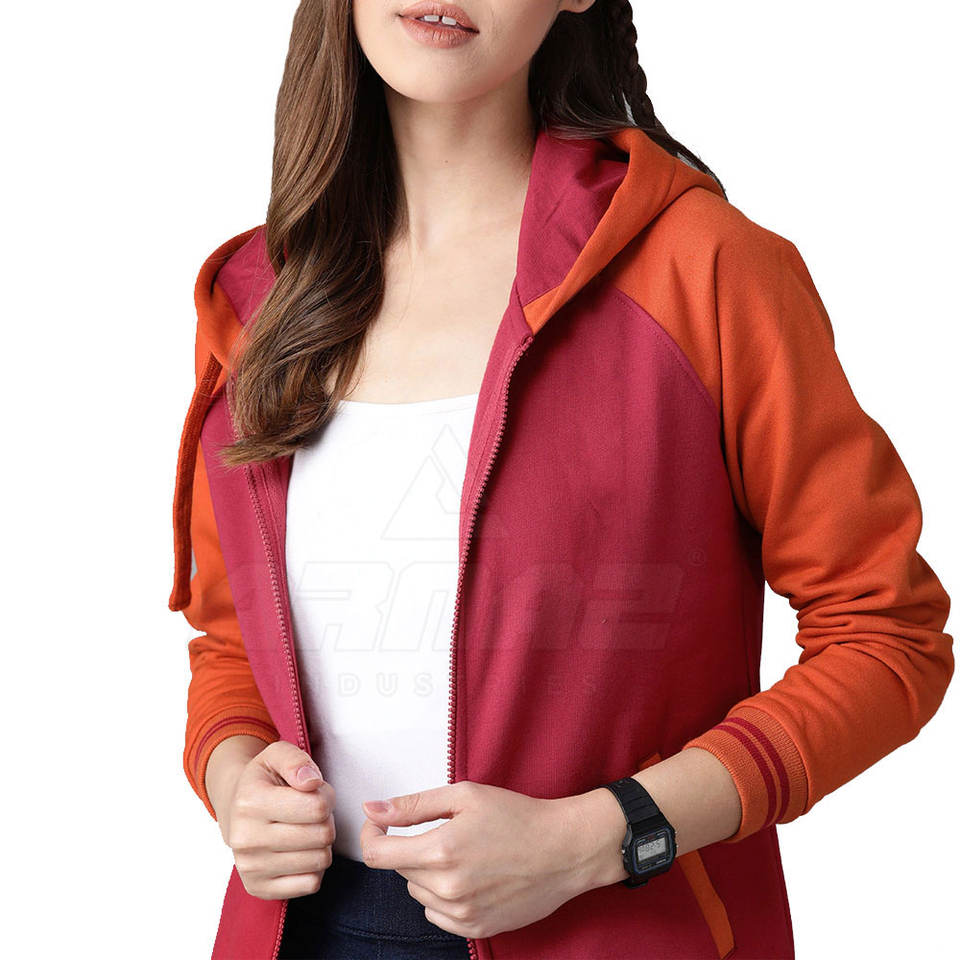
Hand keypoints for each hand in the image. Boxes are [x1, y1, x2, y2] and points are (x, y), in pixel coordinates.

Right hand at [218, 739, 336, 899]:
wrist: (235, 808)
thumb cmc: (264, 780)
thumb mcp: (277, 755)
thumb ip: (296, 760)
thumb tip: (312, 783)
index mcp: (250, 802)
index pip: (317, 808)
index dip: (326, 796)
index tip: (315, 793)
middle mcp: (245, 838)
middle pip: (322, 835)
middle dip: (326, 820)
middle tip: (313, 812)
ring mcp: (250, 868)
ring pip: (320, 860)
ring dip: (322, 844)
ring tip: (306, 829)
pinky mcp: (258, 888)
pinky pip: (311, 884)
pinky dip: (314, 868)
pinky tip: (301, 852)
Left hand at [358, 781, 595, 938]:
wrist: (565, 849)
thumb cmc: (518, 815)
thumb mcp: (465, 795)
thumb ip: (413, 804)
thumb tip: (372, 809)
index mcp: (441, 850)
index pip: (377, 854)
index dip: (371, 835)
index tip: (380, 825)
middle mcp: (447, 888)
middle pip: (400, 870)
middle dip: (410, 848)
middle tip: (443, 831)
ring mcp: (462, 914)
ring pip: (417, 892)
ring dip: (427, 873)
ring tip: (463, 854)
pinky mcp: (476, 929)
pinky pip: (436, 915)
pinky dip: (442, 897)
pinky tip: (470, 877)